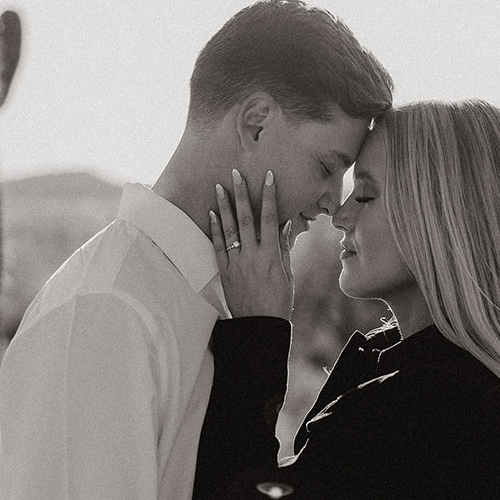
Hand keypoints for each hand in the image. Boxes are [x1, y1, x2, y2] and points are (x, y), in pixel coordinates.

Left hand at [210, 168, 293, 319]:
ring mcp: (236, 263)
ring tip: (219, 187)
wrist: (259, 326)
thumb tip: (284, 223)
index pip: (270, 219)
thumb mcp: (287, 274)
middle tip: (235, 174)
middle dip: (241, 194)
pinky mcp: (224, 272)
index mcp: (271, 255)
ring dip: (224, 206)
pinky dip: (215, 228)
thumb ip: (283, 247)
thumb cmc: (278, 301)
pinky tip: (212, 213)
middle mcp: (252, 256)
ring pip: (229, 229)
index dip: (269, 196)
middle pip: (245, 219)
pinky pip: (218, 246)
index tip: (267, 177)